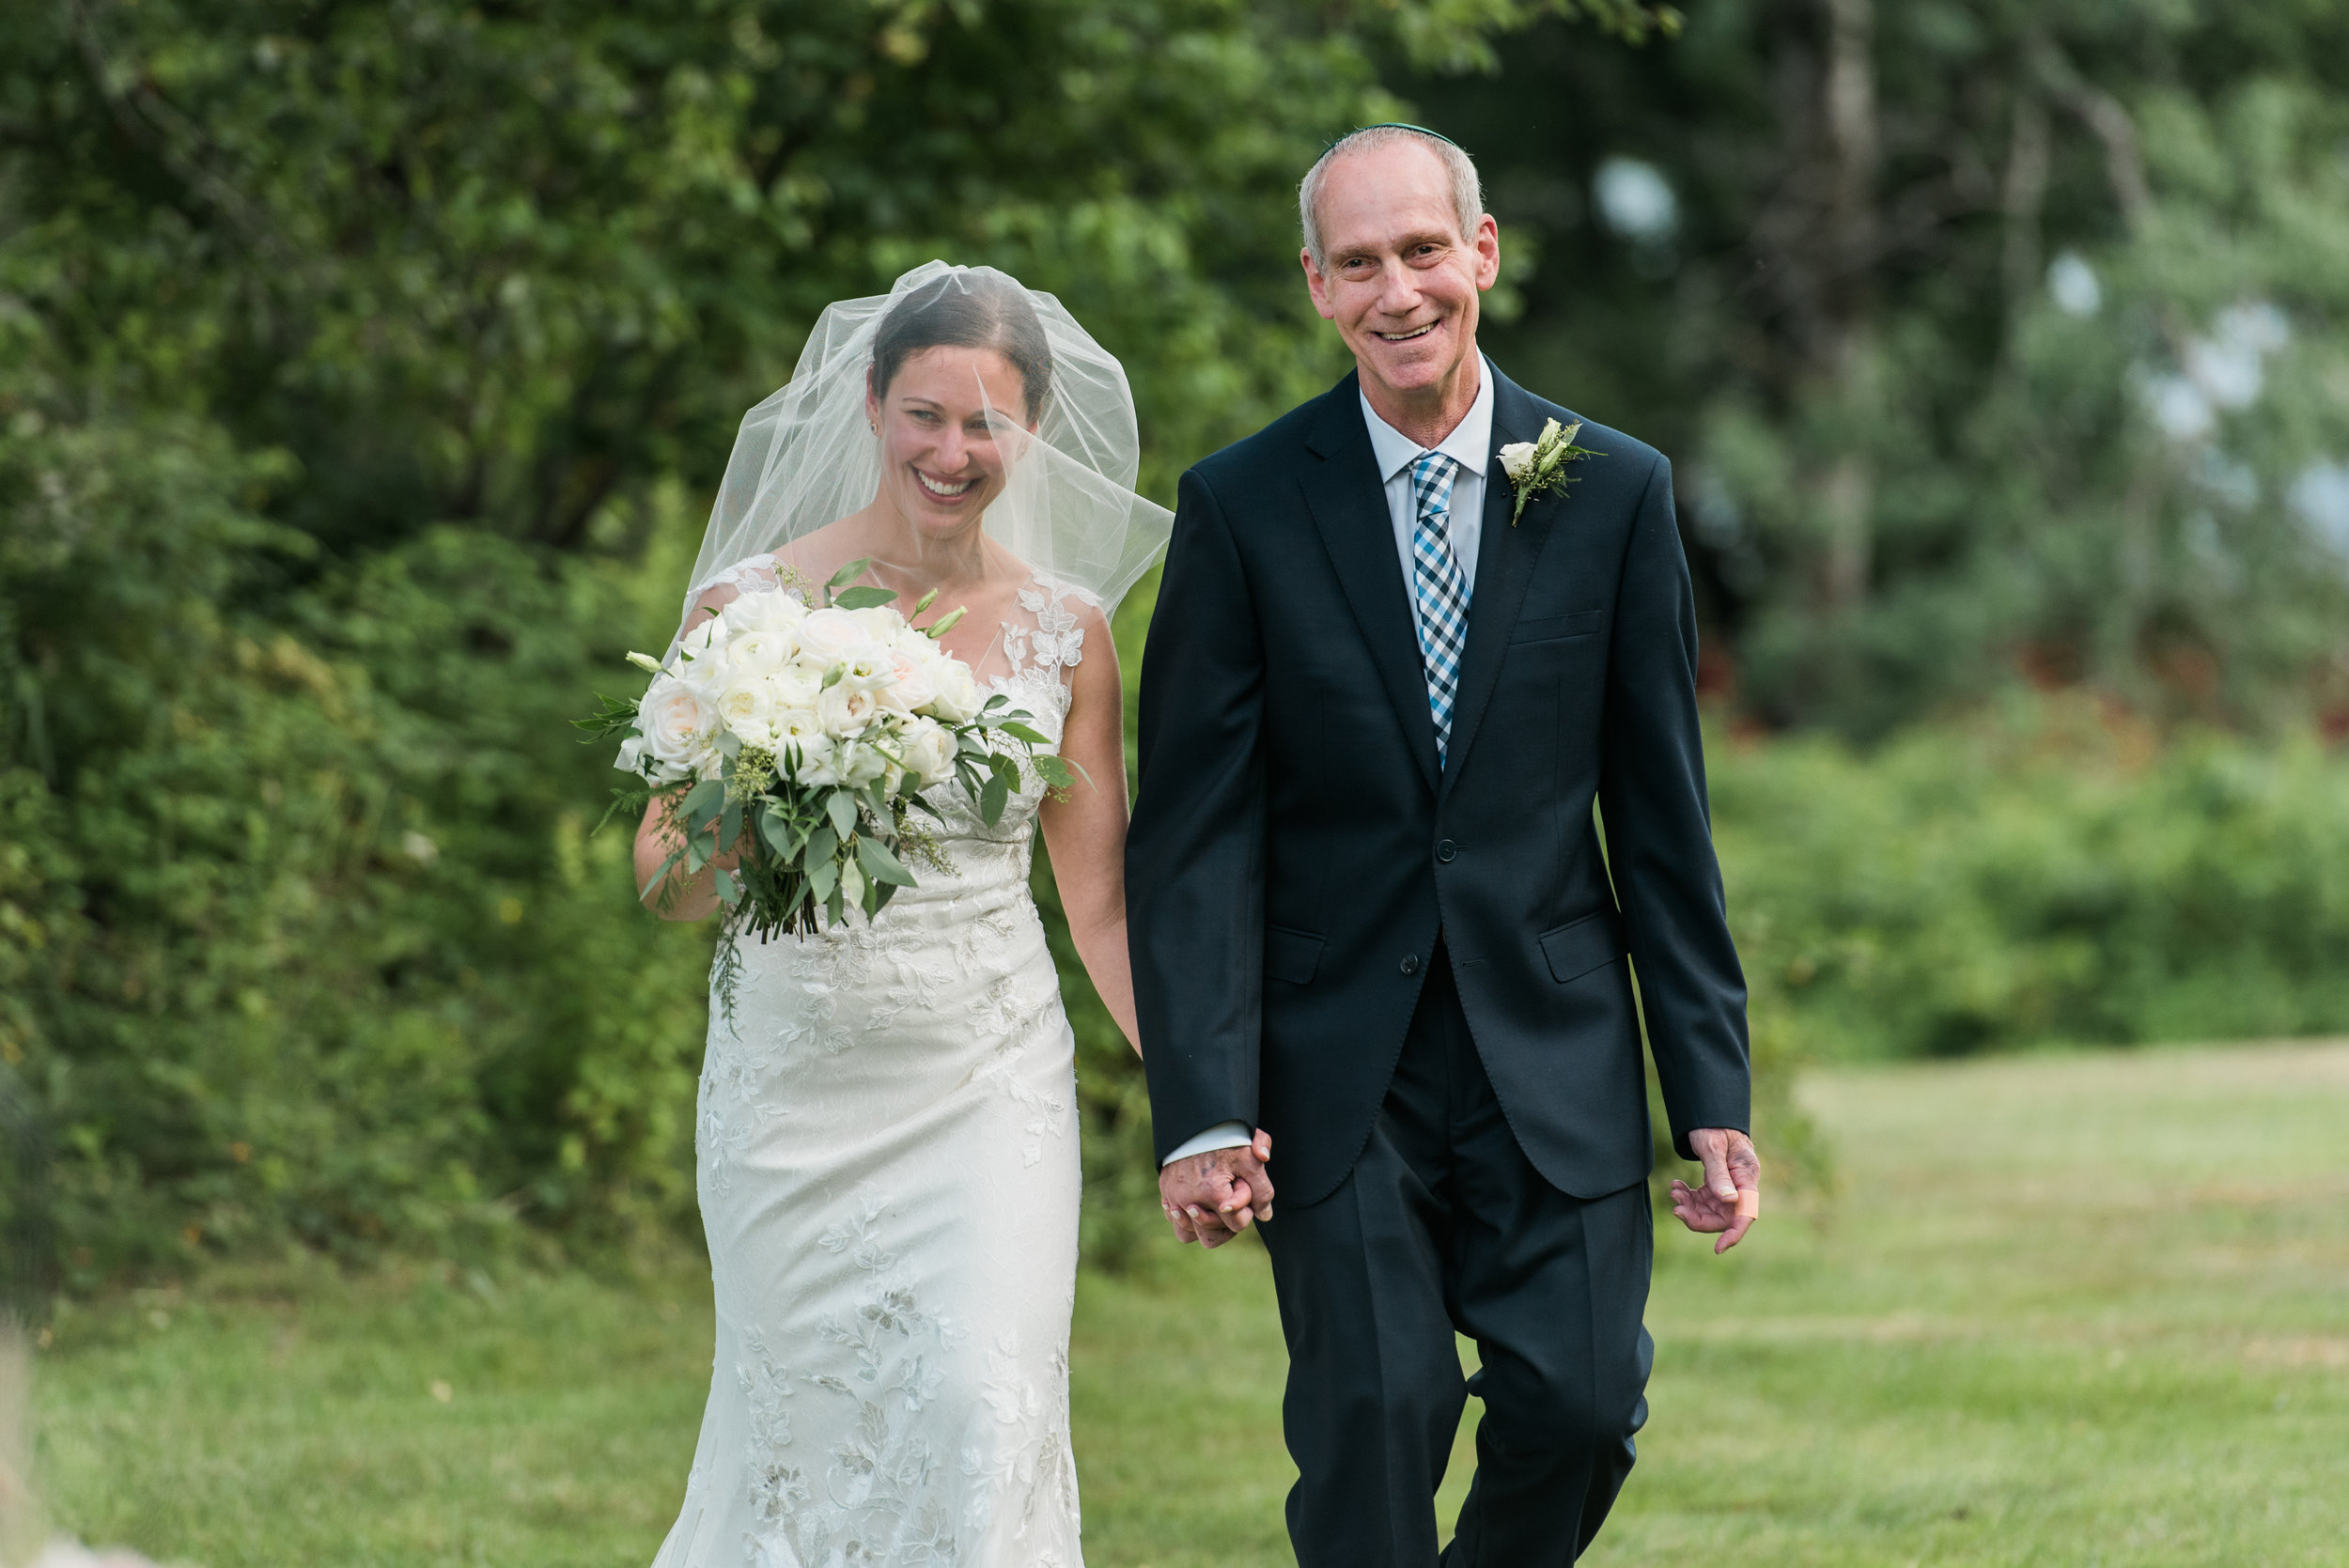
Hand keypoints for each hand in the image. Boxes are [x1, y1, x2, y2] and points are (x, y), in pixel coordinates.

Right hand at [1160, 1129, 1273, 1248]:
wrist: (1195, 1119)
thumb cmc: (1225, 1138)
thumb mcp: (1250, 1158)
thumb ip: (1263, 1189)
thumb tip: (1265, 1216)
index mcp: (1213, 1194)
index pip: (1237, 1225)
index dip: (1246, 1212)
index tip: (1244, 1193)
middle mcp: (1190, 1201)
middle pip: (1211, 1239)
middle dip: (1226, 1226)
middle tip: (1231, 1205)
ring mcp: (1174, 1198)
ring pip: (1189, 1235)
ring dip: (1203, 1227)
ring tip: (1214, 1209)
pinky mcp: (1165, 1192)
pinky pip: (1173, 1220)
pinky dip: (1185, 1217)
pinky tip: (1198, 1203)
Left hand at [1669, 1127, 1759, 1253]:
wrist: (1709, 1112)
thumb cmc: (1712, 1124)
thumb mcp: (1712, 1146)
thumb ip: (1718, 1173)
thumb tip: (1728, 1201)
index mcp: (1747, 1176)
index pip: (1746, 1213)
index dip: (1733, 1233)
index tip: (1717, 1249)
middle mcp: (1741, 1184)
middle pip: (1725, 1216)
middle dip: (1699, 1218)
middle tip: (1677, 1209)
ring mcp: (1729, 1185)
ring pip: (1711, 1211)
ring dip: (1691, 1207)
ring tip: (1674, 1193)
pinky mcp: (1717, 1183)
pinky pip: (1704, 1200)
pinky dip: (1689, 1198)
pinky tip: (1676, 1187)